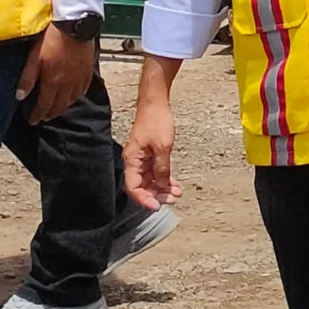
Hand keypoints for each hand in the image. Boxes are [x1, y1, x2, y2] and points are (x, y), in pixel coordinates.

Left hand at [17, 25, 97, 125]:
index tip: (32, 121)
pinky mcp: (88, 70)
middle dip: (50, 114)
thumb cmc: (52, 39)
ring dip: (63, 107)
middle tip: (43, 118)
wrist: (75, 24)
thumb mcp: (34, 57)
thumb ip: (27, 78)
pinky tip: (73, 96)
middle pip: (59, 106)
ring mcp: (79, 78)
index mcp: (53, 82)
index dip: (37, 115)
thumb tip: (20, 97)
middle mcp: (68, 84)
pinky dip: (76, 97)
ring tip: (56, 109)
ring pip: (71, 100)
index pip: (44, 106)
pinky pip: (82, 90)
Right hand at [124, 94, 176, 210]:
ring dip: (162, 187)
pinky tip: (174, 183)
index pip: (133, 188)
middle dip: (157, 194)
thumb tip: (160, 185)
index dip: (144, 199)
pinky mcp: (149, 154)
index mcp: (132, 160)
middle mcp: (134, 161)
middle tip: (172, 199)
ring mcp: (141, 158)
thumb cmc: (155, 121)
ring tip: (177, 193)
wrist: (155, 103)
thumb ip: (161, 168)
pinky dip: (164, 178)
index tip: (157, 205)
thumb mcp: (162, 147)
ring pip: (150, 180)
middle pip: (142, 186)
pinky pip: (154, 171)